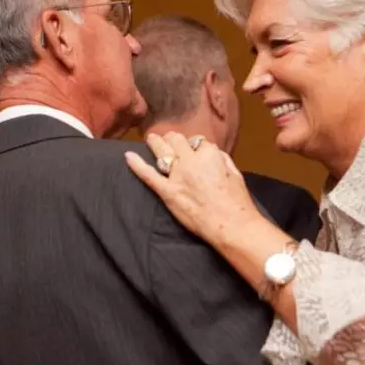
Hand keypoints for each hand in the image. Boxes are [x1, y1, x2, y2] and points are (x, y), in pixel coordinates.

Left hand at [125, 132, 259, 243]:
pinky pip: (148, 175)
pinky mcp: (167, 192)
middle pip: (177, 141)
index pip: (198, 142)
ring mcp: (177, 176)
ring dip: (155, 142)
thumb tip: (211, 153)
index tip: (194, 150)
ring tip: (151, 139)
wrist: (230, 225)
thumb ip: (221, 159)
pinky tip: (128, 156)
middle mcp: (191, 161)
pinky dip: (137, 165)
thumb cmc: (236, 202)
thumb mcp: (234, 173)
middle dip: (173, 139)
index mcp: (209, 155)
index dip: (195, 146)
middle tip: (169, 140)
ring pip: (162, 151)